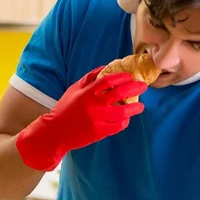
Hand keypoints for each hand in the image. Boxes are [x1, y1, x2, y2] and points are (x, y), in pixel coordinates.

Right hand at [16, 67, 147, 170]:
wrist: (56, 132)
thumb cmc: (65, 108)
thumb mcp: (74, 89)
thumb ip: (89, 78)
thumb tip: (106, 67)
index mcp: (87, 93)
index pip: (109, 80)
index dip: (122, 77)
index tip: (131, 76)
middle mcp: (94, 105)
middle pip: (120, 93)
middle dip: (134, 88)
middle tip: (143, 86)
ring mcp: (98, 120)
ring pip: (123, 112)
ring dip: (135, 108)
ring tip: (140, 106)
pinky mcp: (100, 132)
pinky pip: (118, 126)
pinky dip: (125, 121)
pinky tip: (127, 118)